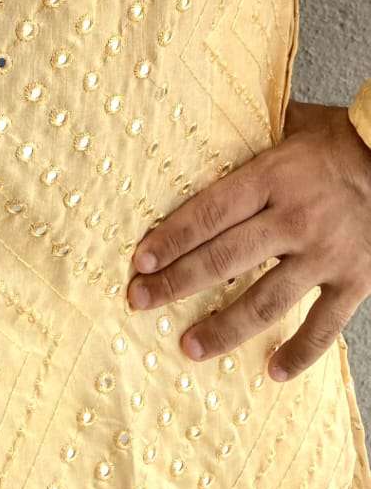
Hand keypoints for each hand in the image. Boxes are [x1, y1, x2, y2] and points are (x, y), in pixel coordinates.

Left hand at [127, 99, 370, 379]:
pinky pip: (325, 325)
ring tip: (190, 346)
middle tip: (140, 301)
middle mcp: (293, 219)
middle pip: (225, 258)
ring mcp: (325, 255)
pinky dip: (301, 352)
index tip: (139, 262)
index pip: (208, 213)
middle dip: (177, 283)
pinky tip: (272, 371)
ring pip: (267, 299)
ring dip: (225, 327)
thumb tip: (196, 117)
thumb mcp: (285, 123)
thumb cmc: (334, 138)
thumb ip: (242, 132)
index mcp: (270, 179)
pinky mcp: (356, 282)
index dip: (171, 239)